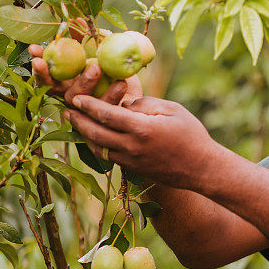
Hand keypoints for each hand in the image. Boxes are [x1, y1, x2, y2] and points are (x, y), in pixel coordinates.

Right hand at [29, 44, 142, 106]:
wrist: (138, 95)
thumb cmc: (114, 71)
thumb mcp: (101, 52)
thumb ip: (87, 39)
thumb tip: (77, 19)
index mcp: (66, 82)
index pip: (46, 75)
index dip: (38, 64)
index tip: (34, 49)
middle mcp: (71, 96)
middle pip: (53, 89)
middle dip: (50, 74)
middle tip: (55, 60)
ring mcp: (85, 109)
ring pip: (78, 98)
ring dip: (85, 81)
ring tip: (97, 66)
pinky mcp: (104, 117)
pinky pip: (104, 106)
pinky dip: (112, 92)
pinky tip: (121, 81)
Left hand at [64, 95, 215, 188]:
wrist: (202, 168)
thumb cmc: (191, 134)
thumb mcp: (172, 109)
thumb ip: (146, 104)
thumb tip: (124, 104)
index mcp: (142, 129)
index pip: (107, 115)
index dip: (89, 105)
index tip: (77, 98)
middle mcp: (132, 147)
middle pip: (96, 133)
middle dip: (79, 121)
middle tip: (67, 111)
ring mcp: (131, 161)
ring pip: (99, 148)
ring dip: (85, 136)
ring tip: (77, 124)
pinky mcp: (133, 170)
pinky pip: (109, 156)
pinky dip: (98, 146)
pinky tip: (96, 137)